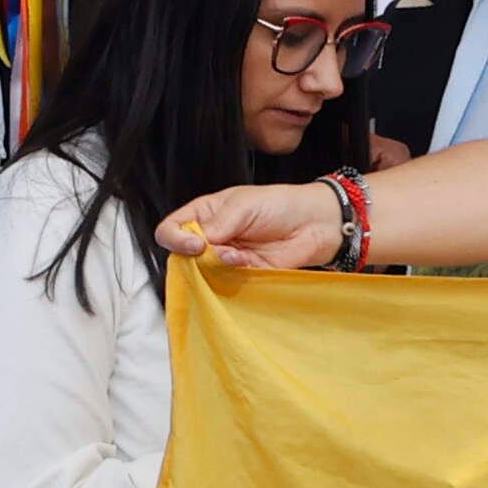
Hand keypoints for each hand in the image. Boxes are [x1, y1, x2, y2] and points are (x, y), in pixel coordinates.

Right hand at [157, 179, 345, 269]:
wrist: (316, 223)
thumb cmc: (280, 205)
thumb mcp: (243, 205)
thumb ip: (217, 224)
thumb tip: (196, 243)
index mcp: (204, 215)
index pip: (171, 230)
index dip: (176, 240)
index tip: (196, 244)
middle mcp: (211, 238)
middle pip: (183, 256)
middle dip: (198, 258)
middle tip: (221, 252)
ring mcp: (226, 258)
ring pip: (203, 272)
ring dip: (218, 268)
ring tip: (239, 257)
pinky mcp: (243, 274)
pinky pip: (227, 283)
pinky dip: (234, 276)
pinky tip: (249, 264)